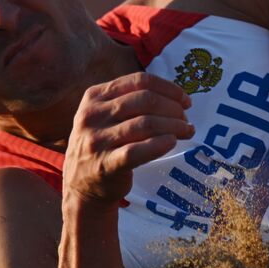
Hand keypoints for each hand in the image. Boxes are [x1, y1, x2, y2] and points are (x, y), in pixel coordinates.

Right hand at [62, 72, 194, 208]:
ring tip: (186, 131)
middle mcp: (92, 115)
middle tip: (186, 119)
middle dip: (173, 108)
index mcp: (94, 97)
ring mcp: (97, 140)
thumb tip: (176, 97)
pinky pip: (138, 150)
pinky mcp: (106, 165)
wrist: (82, 185)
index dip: (168, 89)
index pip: (139, 81)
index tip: (185, 100)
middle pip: (145, 100)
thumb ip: (131, 101)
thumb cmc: (103, 145)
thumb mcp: (105, 116)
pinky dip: (160, 144)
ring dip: (174, 126)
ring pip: (146, 123)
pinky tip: (171, 142)